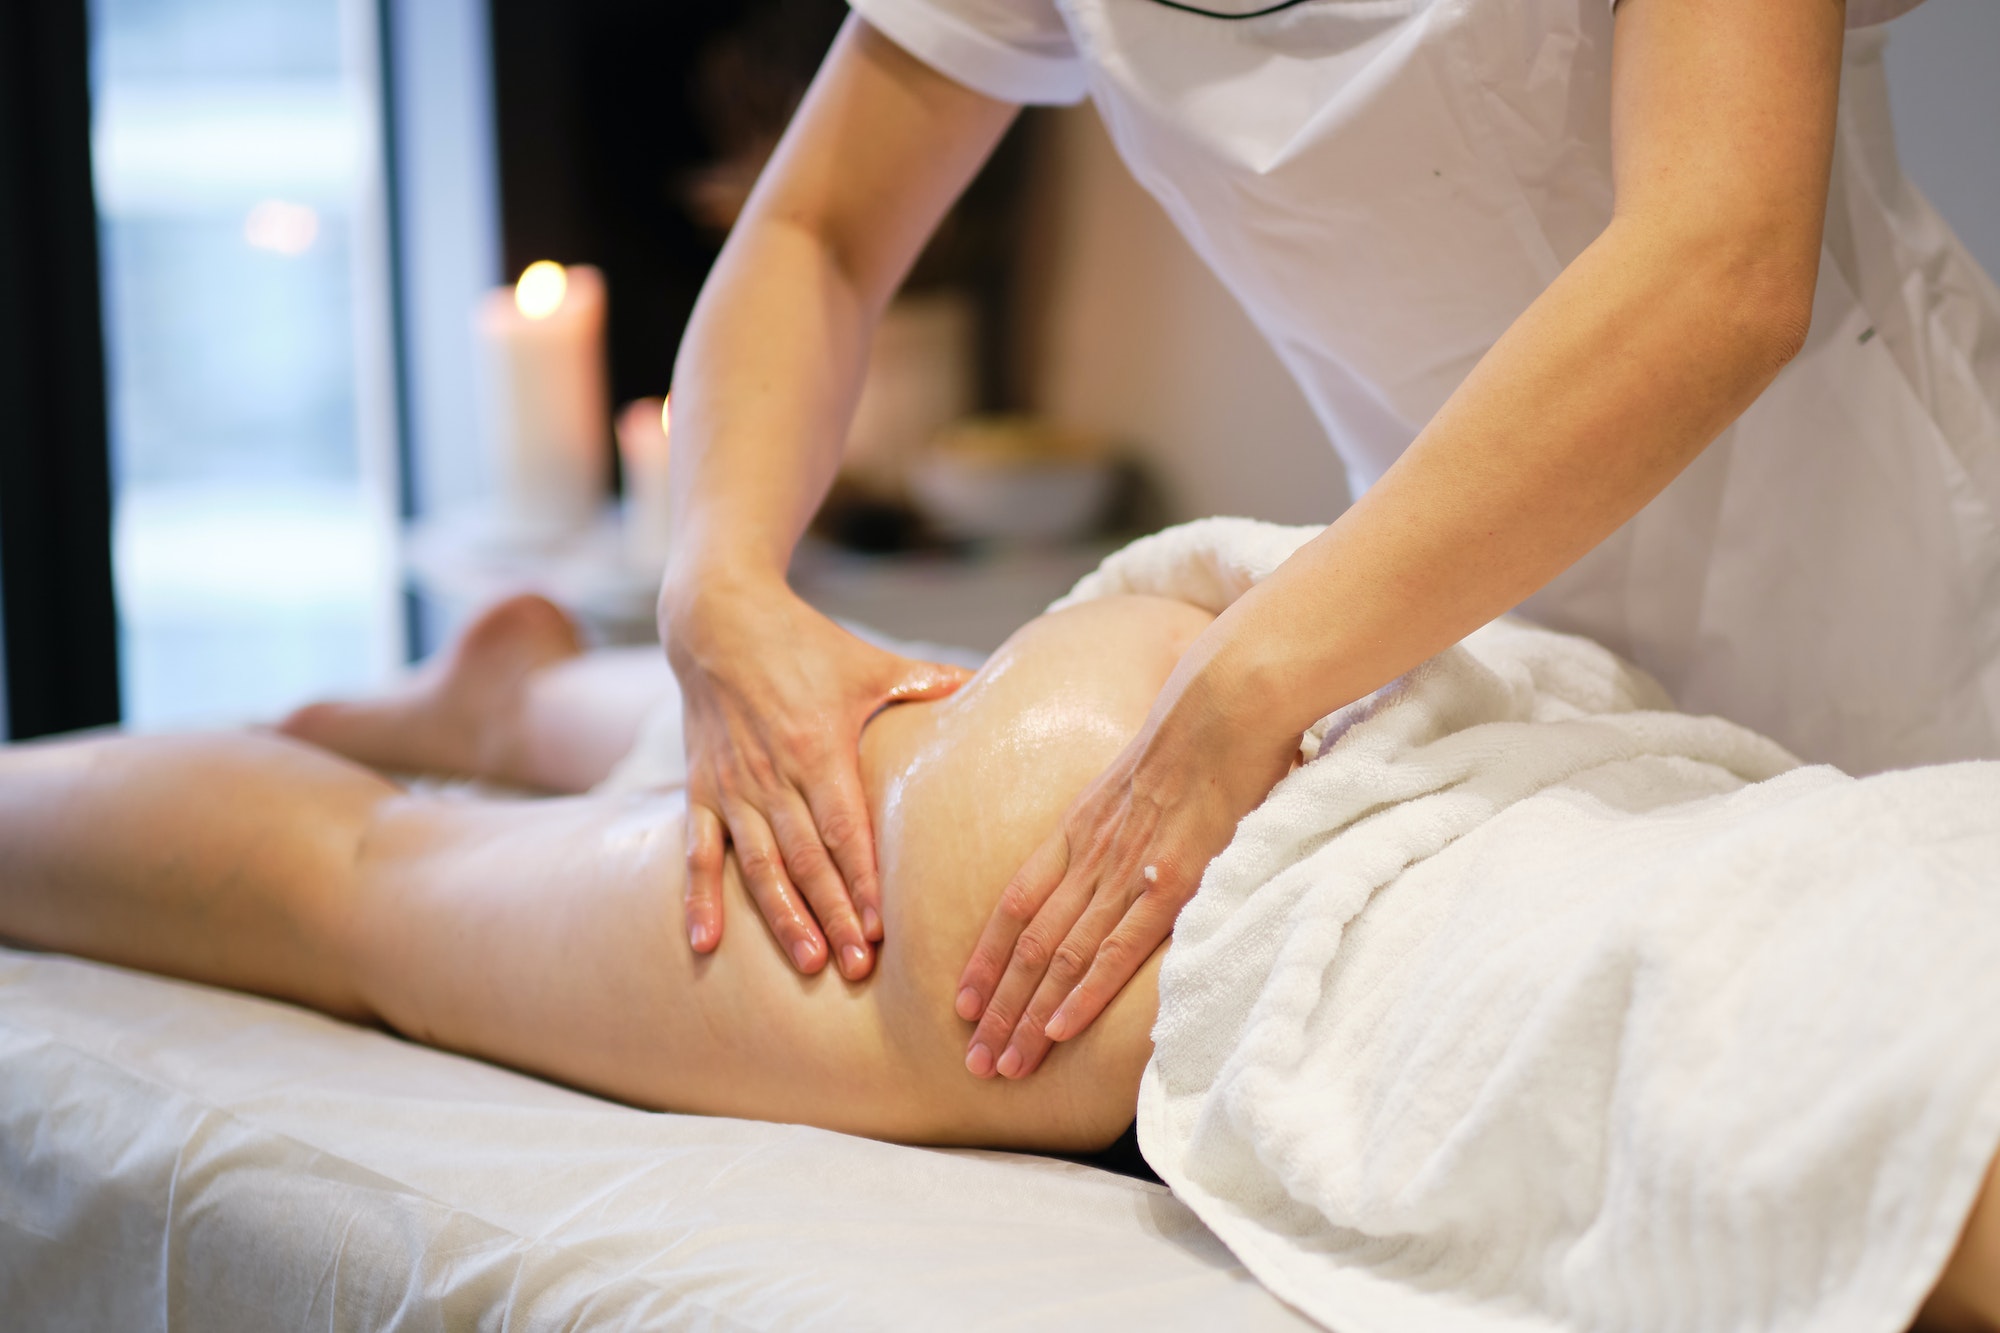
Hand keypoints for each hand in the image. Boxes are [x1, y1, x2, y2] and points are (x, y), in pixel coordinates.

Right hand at [666, 574, 971, 979]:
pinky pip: (697, 852)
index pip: (844, 828)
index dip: (861, 880)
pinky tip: (706, 945)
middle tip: (858, 967)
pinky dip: (699, 899)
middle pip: (806, 859)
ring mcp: (732, 787)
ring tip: (808, 961)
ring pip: (759, 865)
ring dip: (782, 917)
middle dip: (833, 914)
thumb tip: (982, 682)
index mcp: (818, 747)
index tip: (880, 928)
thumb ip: (922, 682)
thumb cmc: (802, 643)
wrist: (716, 618)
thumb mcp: (867, 662)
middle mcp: (772, 774)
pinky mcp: (699, 790)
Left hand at [954, 658, 1294, 1077]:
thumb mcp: (1139, 774)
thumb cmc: (1197, 730)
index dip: (986, 957)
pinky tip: (1058, 1032)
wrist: (1226, 700)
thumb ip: (1124, 817)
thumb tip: (1131, 842)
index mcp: (1080, 827)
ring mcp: (1128, 870)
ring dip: (1027, 1016)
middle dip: (995, 1007)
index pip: (1015, 904)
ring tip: (1000, 1066)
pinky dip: (1082, 995)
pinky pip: (1117, 949)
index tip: (962, 1001)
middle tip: (970, 1060)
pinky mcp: (1172, 881)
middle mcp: (1091, 854)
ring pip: (1061, 957)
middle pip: (1027, 944)